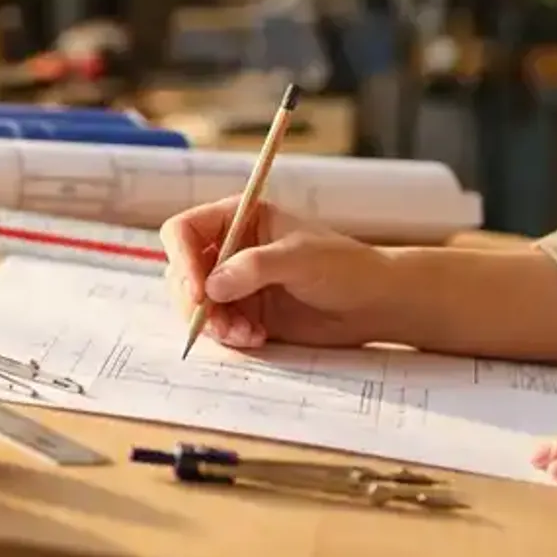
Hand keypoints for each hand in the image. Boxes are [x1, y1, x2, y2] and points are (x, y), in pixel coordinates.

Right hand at [159, 198, 394, 348]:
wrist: (374, 304)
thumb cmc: (344, 266)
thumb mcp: (300, 258)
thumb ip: (254, 267)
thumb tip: (211, 286)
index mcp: (238, 217)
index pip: (184, 231)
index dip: (183, 260)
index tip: (199, 292)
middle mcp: (230, 247)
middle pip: (182, 271)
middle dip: (195, 301)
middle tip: (217, 324)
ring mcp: (236, 282)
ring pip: (195, 304)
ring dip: (213, 323)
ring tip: (245, 335)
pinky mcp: (246, 312)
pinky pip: (218, 326)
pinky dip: (229, 336)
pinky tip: (257, 339)